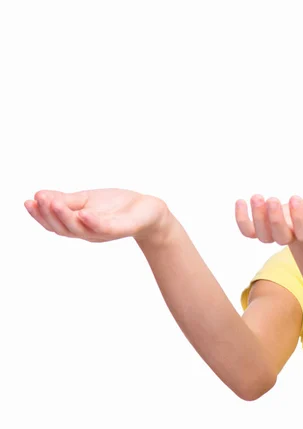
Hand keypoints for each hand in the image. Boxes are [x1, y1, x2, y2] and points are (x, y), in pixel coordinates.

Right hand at [24, 188, 171, 243]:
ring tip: (53, 203)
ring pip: (80, 229)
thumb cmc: (117, 206)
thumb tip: (38, 196)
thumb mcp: (87, 200)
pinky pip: (105, 228)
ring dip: (65, 216)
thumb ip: (66, 200)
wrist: (148, 210)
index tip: (27, 202)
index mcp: (79, 225)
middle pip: (63, 229)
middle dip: (49, 215)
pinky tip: (84, 213)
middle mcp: (88, 232)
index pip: (55, 224)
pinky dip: (93, 222)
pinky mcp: (121, 229)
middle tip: (38, 200)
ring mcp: (104, 232)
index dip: (40, 215)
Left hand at [235, 194, 302, 244]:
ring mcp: (276, 234)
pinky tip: (240, 201)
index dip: (298, 218)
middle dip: (274, 219)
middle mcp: (292, 236)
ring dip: (257, 218)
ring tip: (257, 197)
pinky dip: (241, 219)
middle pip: (280, 237)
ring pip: (263, 235)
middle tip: (272, 199)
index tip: (295, 197)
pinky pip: (248, 231)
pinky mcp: (264, 229)